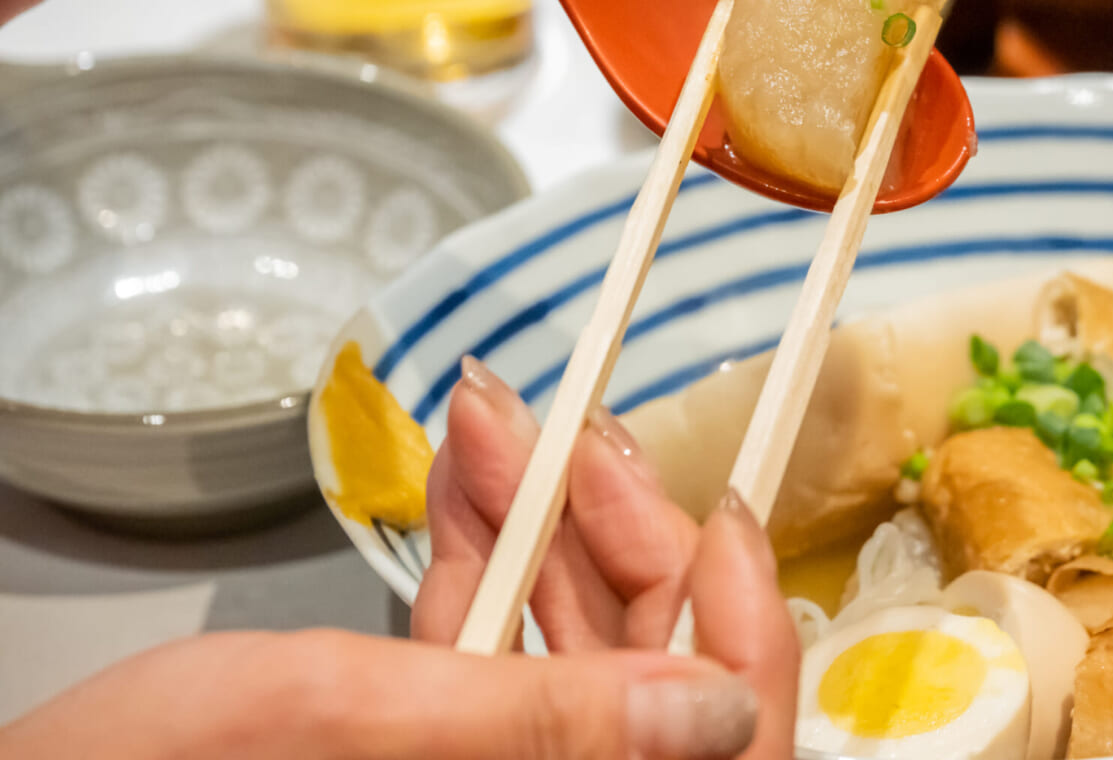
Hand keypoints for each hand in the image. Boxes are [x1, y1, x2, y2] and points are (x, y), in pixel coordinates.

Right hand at [0, 359, 799, 759]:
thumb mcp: (347, 722)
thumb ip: (549, 721)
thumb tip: (717, 712)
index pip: (722, 740)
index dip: (738, 618)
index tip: (720, 502)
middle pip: (648, 673)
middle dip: (615, 526)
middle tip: (572, 424)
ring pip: (564, 648)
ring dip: (540, 519)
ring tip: (498, 414)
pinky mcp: (427, 757)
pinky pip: (488, 657)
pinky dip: (479, 559)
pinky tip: (464, 476)